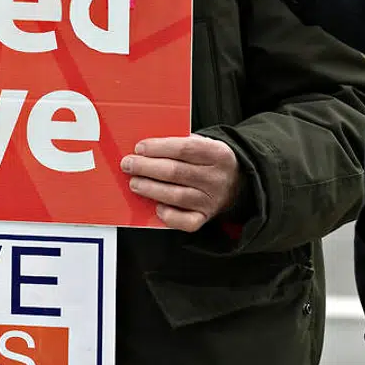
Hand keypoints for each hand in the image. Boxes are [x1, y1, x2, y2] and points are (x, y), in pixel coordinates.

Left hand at [120, 136, 241, 231]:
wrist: (237, 183)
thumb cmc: (209, 161)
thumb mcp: (203, 144)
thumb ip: (180, 143)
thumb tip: (146, 148)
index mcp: (218, 154)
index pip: (185, 148)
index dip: (159, 148)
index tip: (139, 148)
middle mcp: (217, 178)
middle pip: (176, 172)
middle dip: (147, 168)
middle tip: (128, 165)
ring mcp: (212, 200)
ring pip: (177, 196)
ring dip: (151, 189)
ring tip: (134, 183)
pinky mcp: (206, 218)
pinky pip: (186, 221)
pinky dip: (169, 215)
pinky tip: (157, 207)